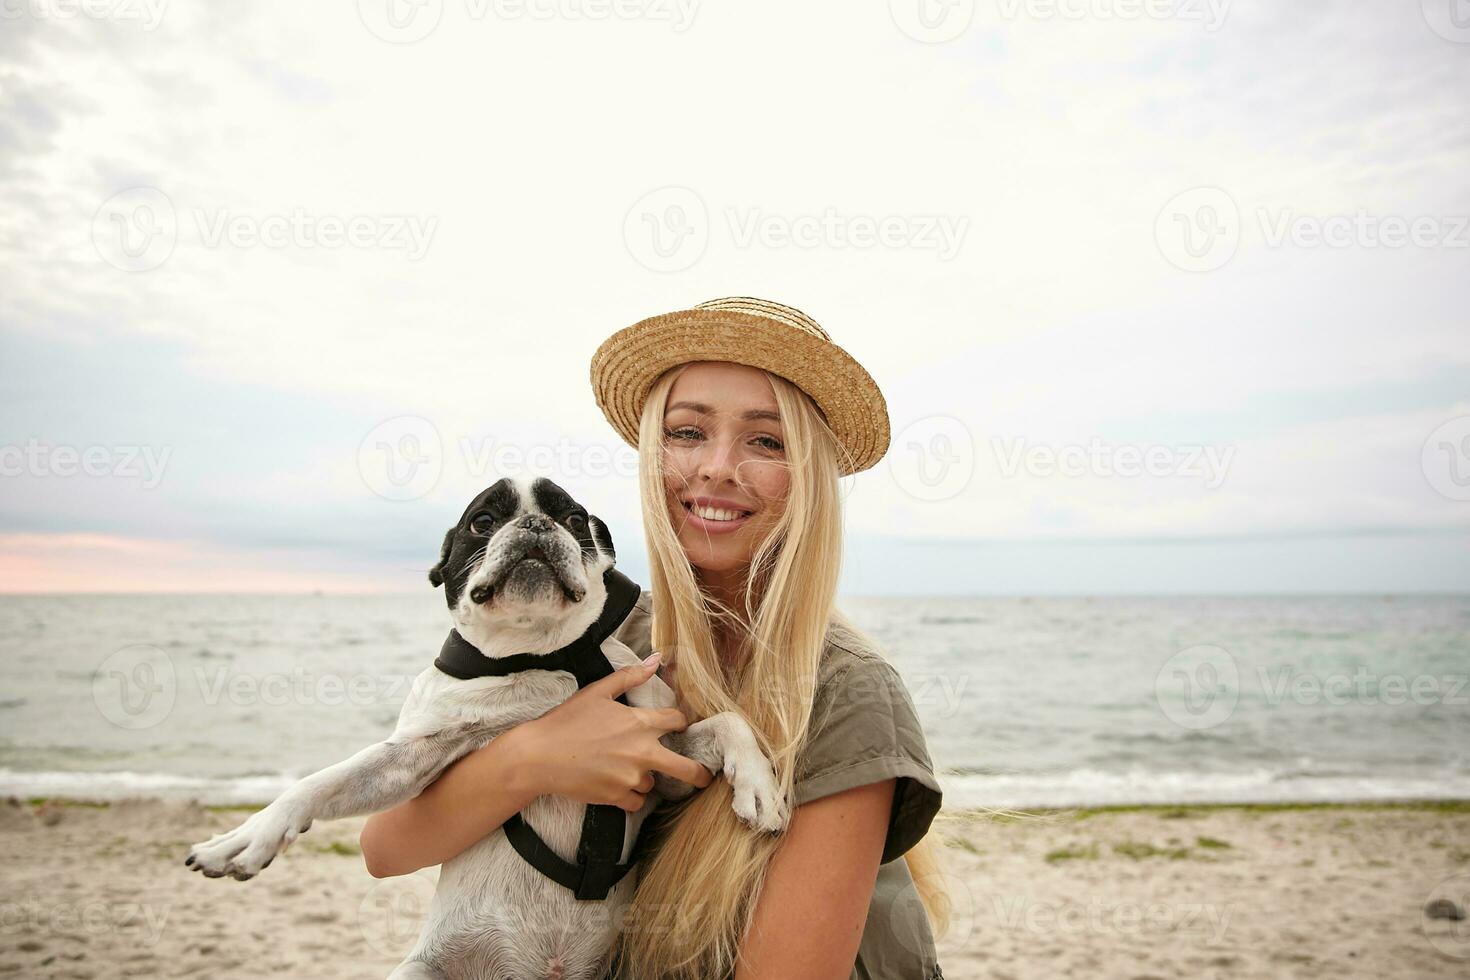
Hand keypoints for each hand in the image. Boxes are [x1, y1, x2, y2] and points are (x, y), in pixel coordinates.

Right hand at [507, 654, 713, 812]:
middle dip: (698, 774)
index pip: (677, 722)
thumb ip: (630, 676)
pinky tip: (614, 785)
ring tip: (621, 769)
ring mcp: (630, 777)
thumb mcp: (597, 691)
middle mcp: (641, 752)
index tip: (679, 728)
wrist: (539, 756)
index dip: (680, 723)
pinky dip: (629, 797)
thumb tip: (656, 660)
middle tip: (704, 779)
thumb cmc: (567, 720)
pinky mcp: (617, 797)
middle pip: (685, 768)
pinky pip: (635, 802)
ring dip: (643, 778)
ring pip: (652, 784)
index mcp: (640, 723)